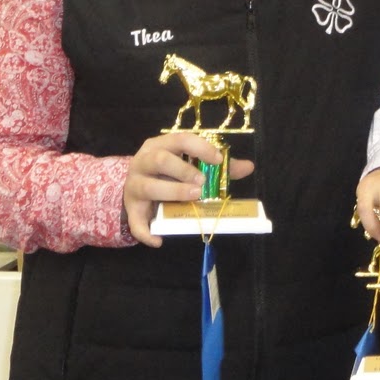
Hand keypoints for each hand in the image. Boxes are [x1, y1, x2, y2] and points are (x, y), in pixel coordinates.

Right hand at [124, 133, 254, 247]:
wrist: (136, 189)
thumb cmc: (168, 172)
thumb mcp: (189, 164)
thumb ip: (217, 165)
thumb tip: (248, 166)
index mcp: (161, 146)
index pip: (180, 140)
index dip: (200, 148)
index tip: (218, 159)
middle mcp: (143, 162)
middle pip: (160, 160)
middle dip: (183, 170)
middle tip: (203, 182)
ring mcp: (134, 185)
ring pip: (147, 186)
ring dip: (171, 192)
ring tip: (193, 197)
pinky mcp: (131, 208)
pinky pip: (135, 221)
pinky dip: (146, 232)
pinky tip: (159, 240)